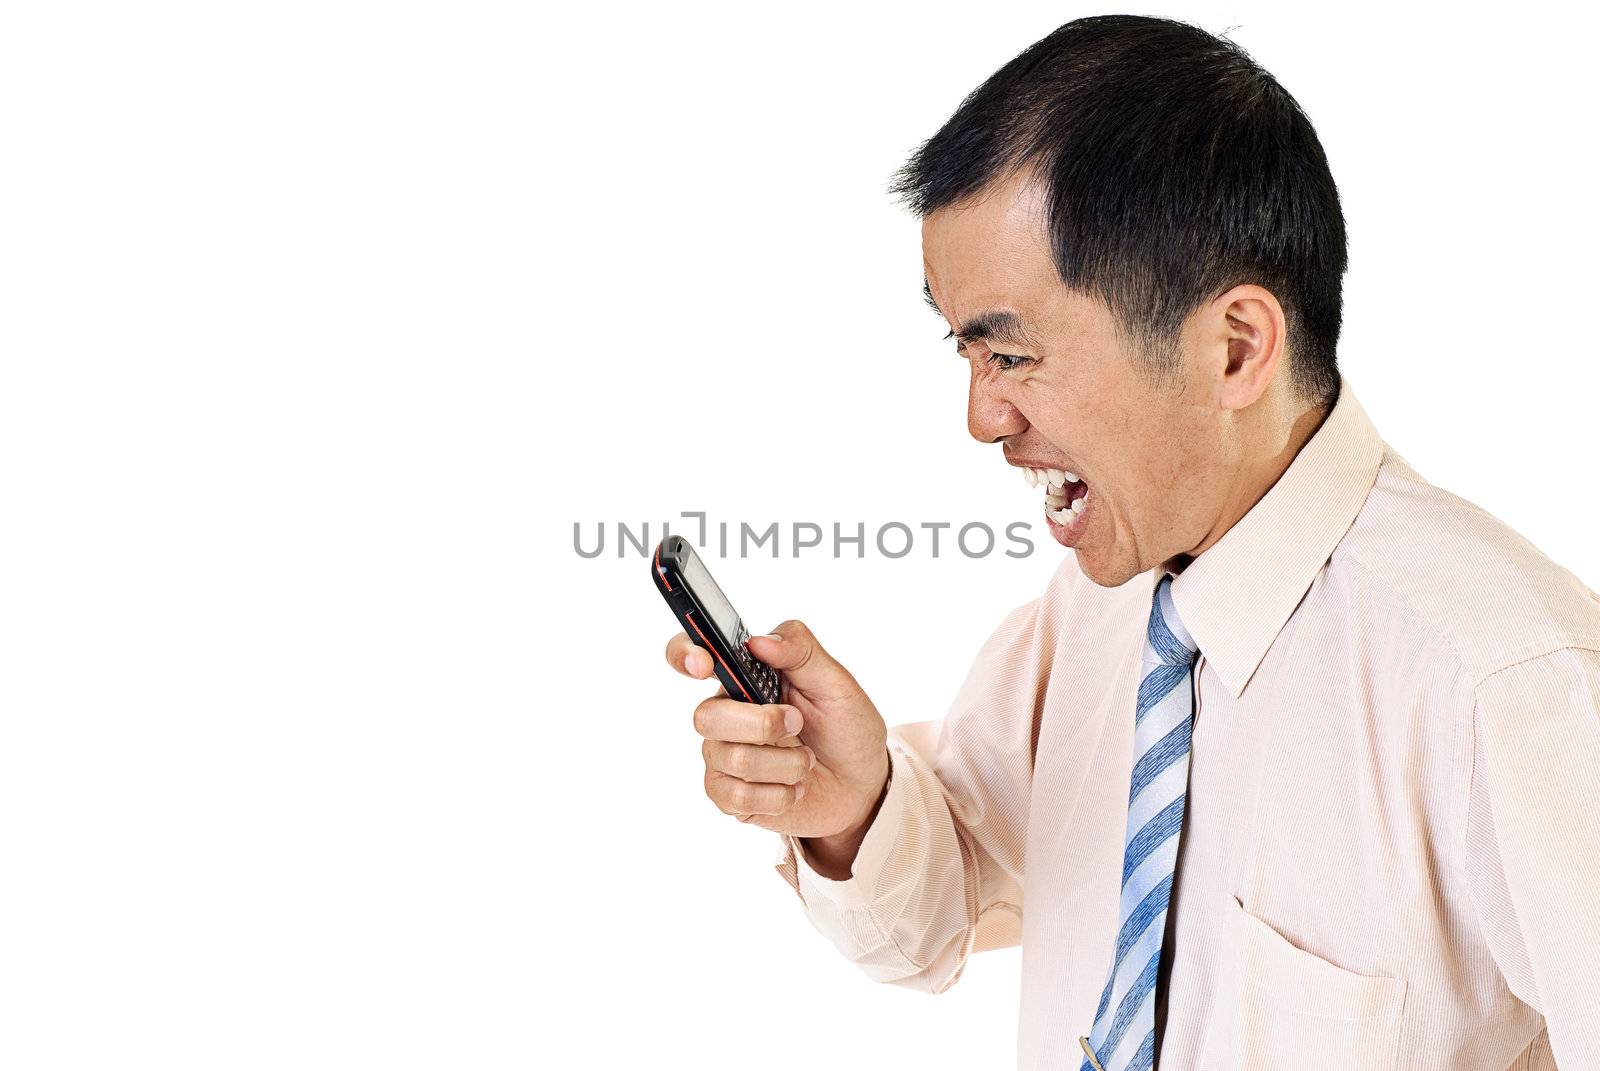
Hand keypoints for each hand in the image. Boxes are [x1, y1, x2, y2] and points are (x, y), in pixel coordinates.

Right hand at [665, 619, 889, 838]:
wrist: (862, 785)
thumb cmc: (845, 728)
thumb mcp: (837, 683)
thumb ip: (801, 652)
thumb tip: (759, 640)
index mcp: (745, 677)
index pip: (693, 655)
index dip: (685, 655)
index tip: (704, 666)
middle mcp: (726, 713)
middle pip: (706, 716)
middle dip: (762, 724)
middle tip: (798, 723)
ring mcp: (723, 756)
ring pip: (733, 759)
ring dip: (785, 763)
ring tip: (806, 760)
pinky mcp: (729, 796)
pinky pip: (738, 797)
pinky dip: (780, 794)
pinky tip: (795, 788)